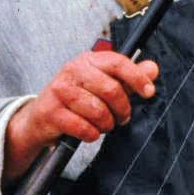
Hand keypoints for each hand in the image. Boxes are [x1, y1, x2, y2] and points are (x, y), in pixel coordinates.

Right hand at [6, 49, 160, 176]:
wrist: (40, 119)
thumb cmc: (77, 100)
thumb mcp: (102, 84)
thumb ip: (128, 77)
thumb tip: (152, 68)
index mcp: (87, 60)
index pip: (117, 63)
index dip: (137, 78)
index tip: (149, 93)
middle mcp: (72, 70)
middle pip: (111, 89)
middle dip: (122, 109)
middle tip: (122, 118)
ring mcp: (59, 90)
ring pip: (98, 111)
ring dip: (106, 124)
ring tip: (103, 125)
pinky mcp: (51, 112)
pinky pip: (83, 127)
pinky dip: (91, 134)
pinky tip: (89, 132)